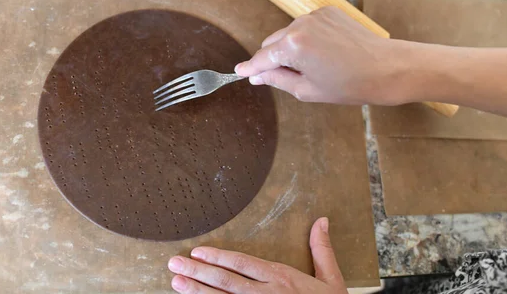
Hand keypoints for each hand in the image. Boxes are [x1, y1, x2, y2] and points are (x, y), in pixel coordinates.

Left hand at [167, 217, 347, 293]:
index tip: (198, 251)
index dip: (218, 257)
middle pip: (227, 281)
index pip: (243, 264)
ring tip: (176, 282)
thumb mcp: (332, 279)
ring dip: (197, 291)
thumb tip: (321, 220)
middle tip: (174, 263)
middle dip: (198, 271)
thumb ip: (322, 250)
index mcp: (282, 279)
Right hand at [235, 6, 407, 104]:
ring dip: (291, 48)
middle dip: (274, 59)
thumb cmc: (350, 85)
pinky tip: (325, 52)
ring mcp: (315, 15)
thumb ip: (277, 79)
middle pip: (272, 42)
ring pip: (288, 33)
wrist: (387, 68)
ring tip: (316, 66)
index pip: (262, 58)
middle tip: (290, 77)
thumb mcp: (307, 90)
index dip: (250, 68)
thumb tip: (257, 76)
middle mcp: (300, 24)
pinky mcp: (328, 11)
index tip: (239, 72)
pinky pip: (306, 26)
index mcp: (293, 46)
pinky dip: (307, 38)